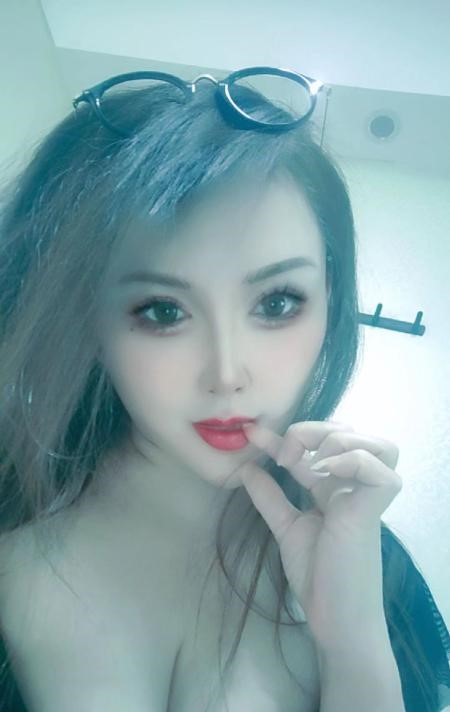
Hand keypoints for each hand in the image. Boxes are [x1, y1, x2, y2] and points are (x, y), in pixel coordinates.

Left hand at [239, 420, 401, 652]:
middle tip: (286, 454)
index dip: (283, 437)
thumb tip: (245, 469)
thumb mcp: (286, 528)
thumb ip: (269, 498)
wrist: (334, 618)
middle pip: (352, 435)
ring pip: (380, 446)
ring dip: (342, 441)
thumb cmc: (317, 576)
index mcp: (333, 490)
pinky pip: (381, 471)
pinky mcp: (374, 511)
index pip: (313, 450)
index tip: (252, 433)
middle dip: (316, 429)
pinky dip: (354, 461)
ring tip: (312, 461)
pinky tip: (325, 472)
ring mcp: (366, 498)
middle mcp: (353, 488)